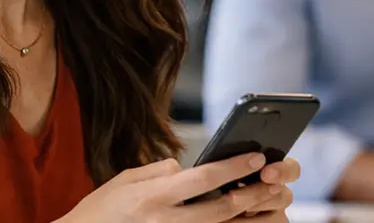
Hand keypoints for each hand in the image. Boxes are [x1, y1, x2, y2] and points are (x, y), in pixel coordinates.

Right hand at [59, 153, 299, 222]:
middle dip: (251, 194)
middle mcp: (165, 221)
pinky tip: (240, 220)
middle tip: (274, 181)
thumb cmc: (99, 212)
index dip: (233, 167)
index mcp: (154, 197)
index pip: (203, 178)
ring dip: (246, 217)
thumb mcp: (123, 181)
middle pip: (220, 209)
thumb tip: (183, 166)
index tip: (256, 157)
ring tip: (266, 202)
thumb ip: (157, 171)